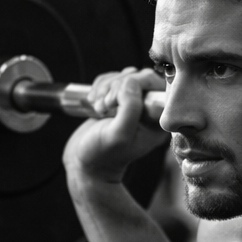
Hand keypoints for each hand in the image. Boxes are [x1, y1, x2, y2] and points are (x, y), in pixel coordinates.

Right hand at [62, 66, 168, 184]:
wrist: (84, 165)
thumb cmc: (102, 155)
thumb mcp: (118, 135)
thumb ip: (130, 108)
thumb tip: (131, 81)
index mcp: (157, 120)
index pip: (156, 85)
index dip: (135, 84)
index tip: (115, 103)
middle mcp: (148, 111)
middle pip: (139, 76)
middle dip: (116, 87)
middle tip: (104, 107)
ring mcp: (132, 104)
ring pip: (124, 76)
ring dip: (105, 88)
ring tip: (99, 109)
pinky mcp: (117, 100)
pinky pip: (112, 79)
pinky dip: (100, 87)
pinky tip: (94, 104)